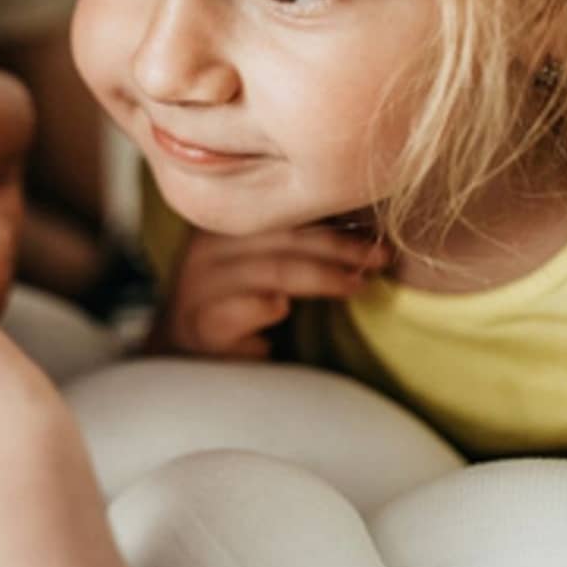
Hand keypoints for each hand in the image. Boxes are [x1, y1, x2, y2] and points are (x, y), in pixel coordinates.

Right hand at [149, 226, 388, 358]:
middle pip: (283, 237)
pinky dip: (264, 309)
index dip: (333, 221)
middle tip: (380, 259)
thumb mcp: (260, 264)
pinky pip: (241, 312)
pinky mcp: (200, 324)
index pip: (283, 212)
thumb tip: (362, 229)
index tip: (375, 234)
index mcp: (222, 222)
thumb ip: (292, 243)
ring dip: (321, 278)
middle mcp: (206, 247)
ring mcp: (198, 285)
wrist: (186, 353)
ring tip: (355, 286)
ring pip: (272, 272)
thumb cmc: (237, 304)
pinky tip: (282, 310)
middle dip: (339, 248)